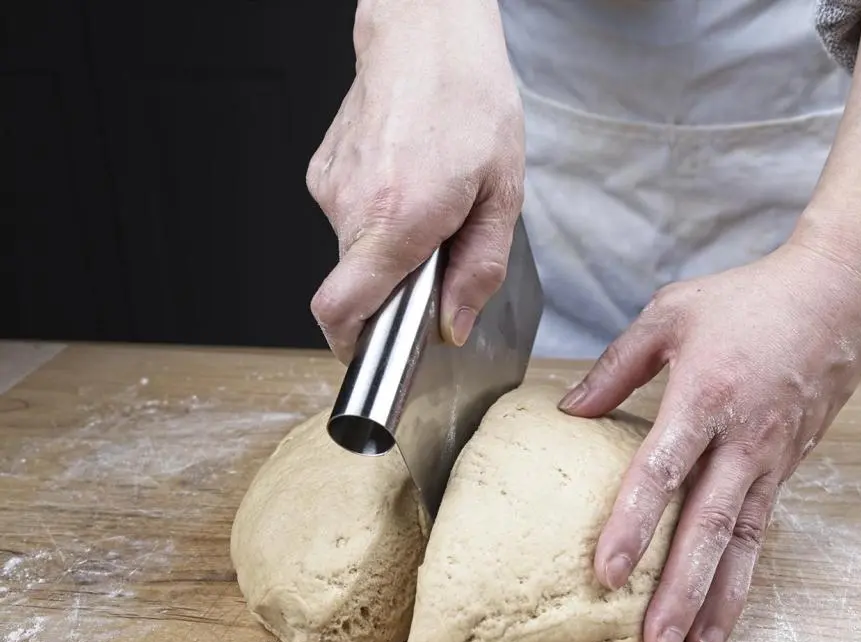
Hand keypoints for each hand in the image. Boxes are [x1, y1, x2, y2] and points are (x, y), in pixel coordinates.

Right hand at [305, 0, 523, 360]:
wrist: (425, 33)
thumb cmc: (469, 101)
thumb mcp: (502, 195)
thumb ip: (478, 270)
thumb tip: (452, 326)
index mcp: (397, 219)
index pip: (341, 310)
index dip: (352, 346)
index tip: (375, 354)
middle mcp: (351, 206)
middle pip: (357, 285)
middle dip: (397, 285)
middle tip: (440, 249)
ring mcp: (330, 186)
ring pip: (356, 250)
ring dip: (391, 245)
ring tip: (430, 201)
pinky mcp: (322, 171)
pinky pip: (349, 216)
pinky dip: (378, 216)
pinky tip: (409, 179)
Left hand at [558, 239, 860, 641]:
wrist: (841, 294)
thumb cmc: (750, 300)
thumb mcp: (671, 314)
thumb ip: (617, 366)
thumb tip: (570, 410)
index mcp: (704, 396)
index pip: (661, 471)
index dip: (631, 524)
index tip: (605, 572)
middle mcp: (742, 437)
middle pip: (707, 525)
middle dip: (680, 590)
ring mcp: (772, 456)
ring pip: (743, 540)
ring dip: (719, 598)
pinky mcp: (790, 465)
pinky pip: (762, 526)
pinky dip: (744, 570)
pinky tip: (725, 603)